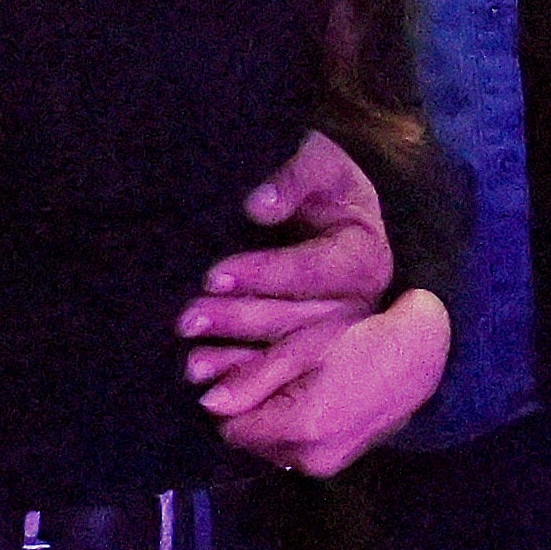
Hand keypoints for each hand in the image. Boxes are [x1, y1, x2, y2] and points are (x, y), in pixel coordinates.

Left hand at [185, 131, 396, 388]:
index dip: (262, 273)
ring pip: (289, 350)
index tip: (212, 276)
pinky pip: (281, 370)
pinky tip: (206, 385)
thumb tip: (259, 205)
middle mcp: (357, 301)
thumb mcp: (318, 164)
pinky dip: (242, 376)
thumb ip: (292, 179)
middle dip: (239, 319)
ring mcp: (339, 330)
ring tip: (191, 364)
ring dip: (238, 360)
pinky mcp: (317, 349)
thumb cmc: (323, 183)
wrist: (336, 209)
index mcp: (363, 256)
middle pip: (298, 317)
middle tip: (188, 321)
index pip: (310, 269)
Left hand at [205, 287, 450, 474]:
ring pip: (271, 448)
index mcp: (300, 427)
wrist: (420, 355)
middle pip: (250, 442)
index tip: (239, 372)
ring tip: (288, 386)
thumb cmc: (359, 338)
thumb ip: (252, 377)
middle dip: (247, 412)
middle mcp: (311, 458)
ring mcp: (327, 465)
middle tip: (263, 376)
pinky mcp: (339, 463)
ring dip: (268, 422)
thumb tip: (208, 403)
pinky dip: (291, 430)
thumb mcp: (302, 346)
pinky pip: (295, 450)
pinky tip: (307, 400)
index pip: (231, 428)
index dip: (229, 399)